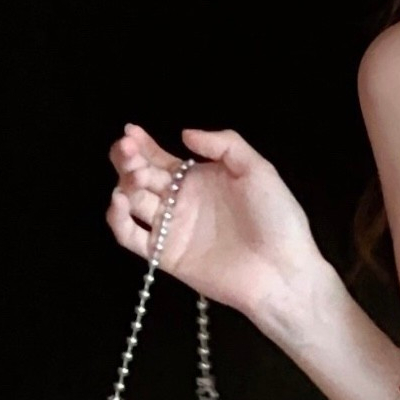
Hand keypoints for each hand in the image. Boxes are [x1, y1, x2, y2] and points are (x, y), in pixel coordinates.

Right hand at [106, 123, 323, 326]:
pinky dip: (117, 219)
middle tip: (127, 150)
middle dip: (128, 159)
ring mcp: (171, 228)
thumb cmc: (277, 218)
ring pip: (132, 201)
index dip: (142, 143)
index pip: (161, 158)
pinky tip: (118, 202)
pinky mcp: (165, 255)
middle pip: (140, 176)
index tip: (130, 130)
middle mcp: (181, 201)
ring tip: (133, 175)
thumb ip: (225, 145)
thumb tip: (185, 133)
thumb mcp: (258, 170)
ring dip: (124, 184)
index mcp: (201, 178)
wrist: (283, 269)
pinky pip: (130, 236)